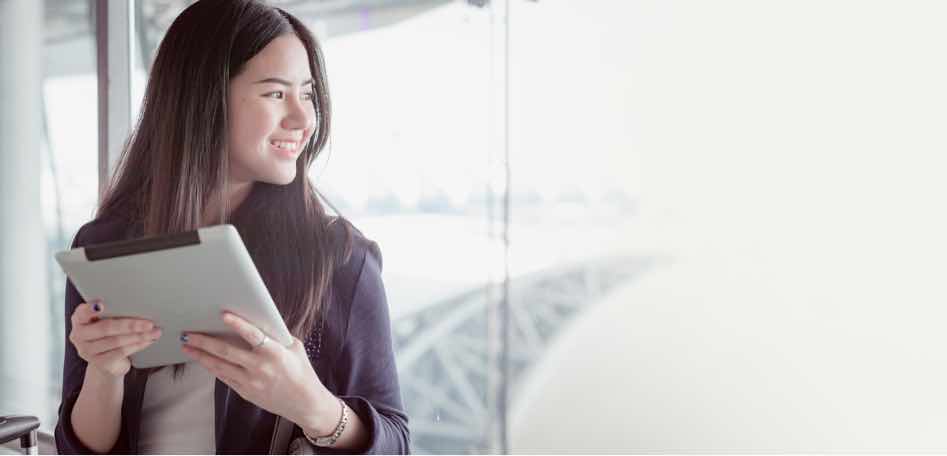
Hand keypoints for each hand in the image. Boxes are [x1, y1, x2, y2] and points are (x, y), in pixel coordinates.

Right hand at [68, 300, 161, 377]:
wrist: (107, 360)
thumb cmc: (109, 333)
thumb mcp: (106, 320)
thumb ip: (112, 312)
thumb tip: (137, 303)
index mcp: (79, 319)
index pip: (82, 313)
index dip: (91, 309)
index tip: (102, 304)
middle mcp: (79, 335)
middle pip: (106, 328)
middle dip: (131, 325)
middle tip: (149, 323)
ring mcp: (87, 351)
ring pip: (117, 341)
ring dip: (139, 336)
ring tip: (155, 332)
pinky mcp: (99, 363)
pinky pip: (122, 352)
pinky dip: (138, 345)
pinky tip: (148, 341)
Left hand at [180, 312, 336, 433]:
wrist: (304, 402)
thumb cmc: (301, 371)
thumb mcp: (294, 348)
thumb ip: (276, 336)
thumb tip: (256, 323)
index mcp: (274, 352)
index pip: (252, 335)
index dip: (237, 324)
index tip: (222, 314)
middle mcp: (260, 367)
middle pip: (226, 352)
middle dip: (204, 341)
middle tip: (188, 334)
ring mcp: (251, 382)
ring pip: (220, 366)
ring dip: (202, 356)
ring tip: (187, 347)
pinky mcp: (245, 392)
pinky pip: (225, 377)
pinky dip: (213, 368)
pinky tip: (203, 360)